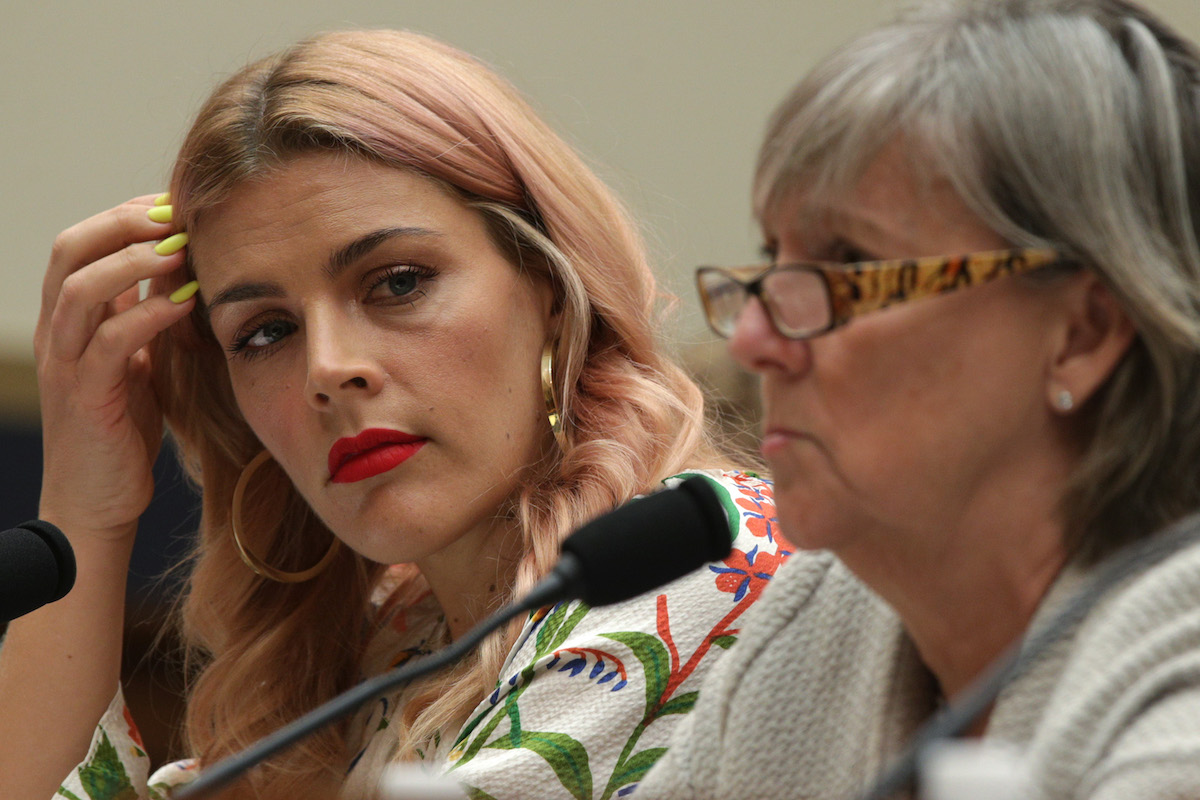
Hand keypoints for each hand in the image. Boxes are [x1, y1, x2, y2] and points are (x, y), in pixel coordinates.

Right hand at [34, 195, 195, 540]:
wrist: (98, 501)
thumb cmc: (124, 430)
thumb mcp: (139, 360)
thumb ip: (148, 315)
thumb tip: (185, 268)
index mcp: (70, 319)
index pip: (83, 242)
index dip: (125, 214)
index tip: (176, 203)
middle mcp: (58, 334)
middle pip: (70, 250)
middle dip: (123, 222)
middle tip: (178, 213)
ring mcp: (66, 364)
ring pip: (80, 288)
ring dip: (132, 260)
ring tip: (180, 248)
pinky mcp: (86, 398)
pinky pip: (108, 343)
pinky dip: (145, 315)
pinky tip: (183, 303)